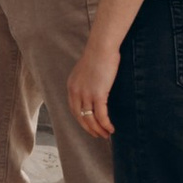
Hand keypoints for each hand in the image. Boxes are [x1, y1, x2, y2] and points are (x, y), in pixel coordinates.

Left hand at [65, 16, 123, 143]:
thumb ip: (86, 82)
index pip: (74, 110)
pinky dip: (106, 124)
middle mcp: (76, 92)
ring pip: (91, 119)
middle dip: (90, 129)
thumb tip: (94, 88)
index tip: (89, 127)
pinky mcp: (98, 94)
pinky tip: (111, 128)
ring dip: (99, 129)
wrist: (101, 47)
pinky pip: (101, 115)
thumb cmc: (98, 55)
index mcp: (71, 87)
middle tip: (98, 135)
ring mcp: (86, 94)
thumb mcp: (86, 71)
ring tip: (106, 134)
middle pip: (81, 117)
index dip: (82, 121)